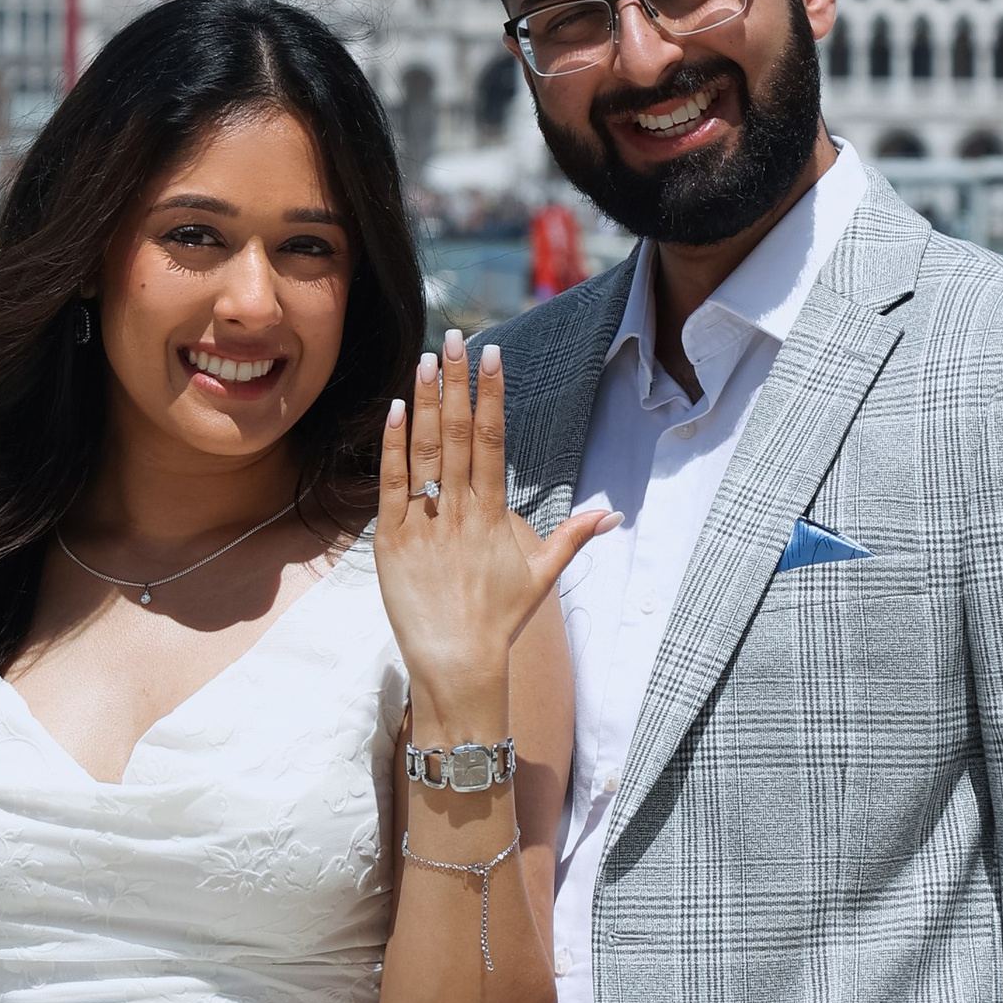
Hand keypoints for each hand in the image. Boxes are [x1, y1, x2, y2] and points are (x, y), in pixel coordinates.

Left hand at [376, 332, 607, 723]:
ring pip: (426, 452)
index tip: (492, 357)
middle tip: (455, 338)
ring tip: (427, 360)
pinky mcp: (391, 542)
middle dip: (458, 382)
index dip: (492, 396)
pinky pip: (392, 486)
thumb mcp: (541, 577)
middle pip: (459, 434)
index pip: (493, 440)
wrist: (458, 664)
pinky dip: (393, 448)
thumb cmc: (498, 622)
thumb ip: (572, 537)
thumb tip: (611, 514)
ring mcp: (424, 524)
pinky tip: (395, 410)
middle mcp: (460, 512)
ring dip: (425, 403)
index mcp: (494, 514)